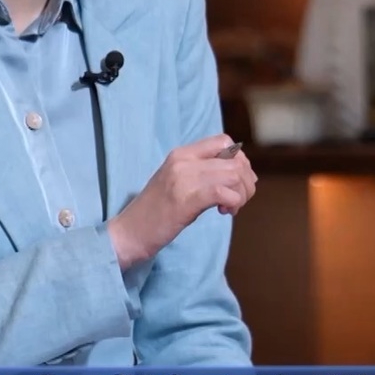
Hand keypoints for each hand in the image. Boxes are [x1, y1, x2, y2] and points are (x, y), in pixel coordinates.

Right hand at [108, 134, 257, 268]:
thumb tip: (240, 174)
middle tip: (239, 200)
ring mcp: (184, 178)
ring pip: (234, 175)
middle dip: (246, 182)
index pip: (223, 141)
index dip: (239, 160)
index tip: (237, 181)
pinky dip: (233, 203)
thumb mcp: (178, 182)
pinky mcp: (187, 199)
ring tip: (230, 208)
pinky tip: (224, 212)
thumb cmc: (155, 212)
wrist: (128, 233)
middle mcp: (183, 161)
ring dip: (242, 194)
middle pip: (235, 160)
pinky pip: (225, 193)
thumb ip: (202, 173)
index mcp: (181, 154)